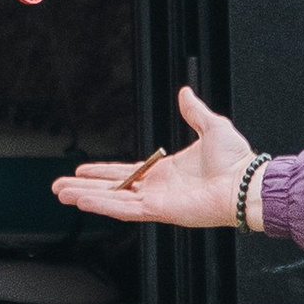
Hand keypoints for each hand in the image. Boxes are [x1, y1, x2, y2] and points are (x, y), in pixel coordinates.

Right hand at [53, 85, 253, 230]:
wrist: (245, 181)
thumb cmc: (235, 160)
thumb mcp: (212, 126)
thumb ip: (194, 112)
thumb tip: (185, 93)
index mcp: (165, 171)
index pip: (125, 172)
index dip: (101, 171)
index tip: (81, 170)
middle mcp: (157, 188)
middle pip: (111, 188)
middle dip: (84, 187)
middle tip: (59, 187)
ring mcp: (157, 201)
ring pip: (112, 200)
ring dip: (86, 196)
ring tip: (61, 194)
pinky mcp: (160, 210)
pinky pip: (125, 209)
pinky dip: (103, 204)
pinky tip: (83, 201)